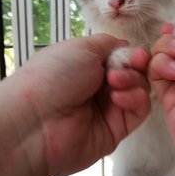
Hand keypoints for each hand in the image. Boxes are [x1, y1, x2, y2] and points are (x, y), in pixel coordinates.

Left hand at [2, 34, 150, 175]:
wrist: (34, 120)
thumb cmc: (50, 78)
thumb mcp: (81, 47)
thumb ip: (110, 44)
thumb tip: (128, 47)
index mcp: (87, 65)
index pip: (123, 57)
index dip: (134, 54)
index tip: (137, 54)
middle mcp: (98, 86)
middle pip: (135, 73)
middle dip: (134, 67)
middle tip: (123, 67)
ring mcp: (107, 109)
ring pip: (140, 91)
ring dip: (134, 82)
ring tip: (115, 82)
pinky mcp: (115, 130)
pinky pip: (138, 112)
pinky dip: (135, 100)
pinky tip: (118, 97)